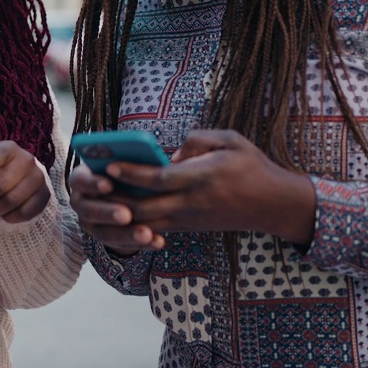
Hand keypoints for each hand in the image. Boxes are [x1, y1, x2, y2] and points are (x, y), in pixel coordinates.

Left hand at [0, 141, 50, 223]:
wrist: (12, 180)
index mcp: (8, 149)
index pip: (0, 154)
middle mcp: (27, 160)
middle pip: (2, 184)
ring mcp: (38, 177)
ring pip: (13, 201)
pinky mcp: (44, 194)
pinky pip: (25, 212)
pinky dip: (10, 217)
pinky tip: (3, 215)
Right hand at [68, 163, 164, 255]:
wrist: (124, 191)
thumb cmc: (124, 172)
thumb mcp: (123, 165)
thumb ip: (128, 164)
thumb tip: (146, 161)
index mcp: (81, 178)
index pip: (79, 180)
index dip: (92, 183)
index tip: (108, 185)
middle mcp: (80, 202)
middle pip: (89, 210)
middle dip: (108, 213)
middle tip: (126, 215)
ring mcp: (90, 223)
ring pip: (105, 233)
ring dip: (127, 234)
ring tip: (147, 234)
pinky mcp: (106, 239)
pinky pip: (122, 245)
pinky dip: (141, 244)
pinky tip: (157, 241)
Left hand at [105, 129, 316, 244]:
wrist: (274, 205)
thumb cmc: (252, 166)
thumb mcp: (230, 140)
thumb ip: (197, 140)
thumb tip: (168, 154)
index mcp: (202, 178)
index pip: (159, 179)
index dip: (131, 174)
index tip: (110, 165)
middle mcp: (192, 203)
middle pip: (145, 208)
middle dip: (116, 199)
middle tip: (93, 186)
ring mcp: (190, 219)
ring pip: (146, 223)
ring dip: (121, 214)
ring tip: (99, 200)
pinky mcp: (190, 227)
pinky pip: (157, 228)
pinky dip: (136, 223)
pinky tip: (119, 210)